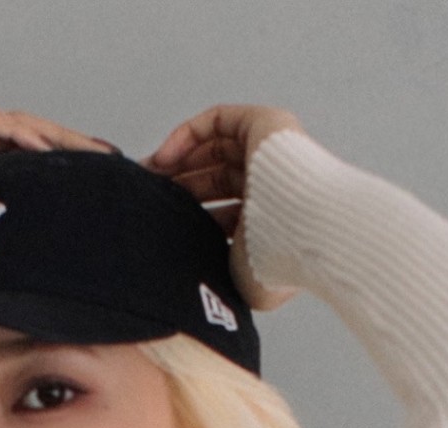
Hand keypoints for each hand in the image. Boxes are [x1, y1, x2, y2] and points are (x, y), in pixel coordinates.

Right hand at [0, 106, 117, 303]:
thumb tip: (39, 338)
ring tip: (89, 154)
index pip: (29, 179)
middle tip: (114, 171)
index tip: (108, 202)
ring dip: (52, 138)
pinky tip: (43, 145)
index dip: (68, 184)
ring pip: (11, 130)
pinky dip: (13, 131)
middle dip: (72, 156)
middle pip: (28, 150)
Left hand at [142, 104, 306, 311]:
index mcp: (270, 220)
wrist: (303, 232)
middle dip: (177, 185)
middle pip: (215, 176)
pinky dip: (187, 134)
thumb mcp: (242, 279)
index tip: (154, 218)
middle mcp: (272, 185)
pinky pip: (218, 120)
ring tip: (149, 177)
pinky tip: (165, 158)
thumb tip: (194, 285)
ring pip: (214, 147)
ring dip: (178, 160)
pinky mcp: (268, 123)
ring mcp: (272, 152)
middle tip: (145, 195)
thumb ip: (221, 274)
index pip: (223, 209)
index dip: (186, 212)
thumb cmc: (279, 261)